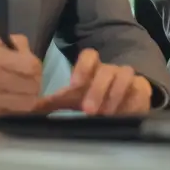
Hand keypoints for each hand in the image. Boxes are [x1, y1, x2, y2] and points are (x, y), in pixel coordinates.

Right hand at [0, 34, 43, 122]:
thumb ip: (14, 45)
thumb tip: (31, 54)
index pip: (31, 64)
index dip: (36, 69)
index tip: (32, 72)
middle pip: (32, 82)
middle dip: (35, 84)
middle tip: (29, 85)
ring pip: (27, 99)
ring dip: (29, 98)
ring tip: (22, 95)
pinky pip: (15, 110)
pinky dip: (18, 107)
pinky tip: (13, 104)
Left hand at [35, 49, 153, 115]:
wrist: (121, 104)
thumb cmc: (92, 98)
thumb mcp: (73, 99)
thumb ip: (53, 101)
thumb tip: (28, 106)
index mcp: (93, 69)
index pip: (90, 55)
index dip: (82, 67)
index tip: (73, 85)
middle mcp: (110, 70)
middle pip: (106, 69)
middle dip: (97, 88)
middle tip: (88, 109)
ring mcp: (128, 77)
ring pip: (125, 75)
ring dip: (115, 93)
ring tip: (106, 114)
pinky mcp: (141, 89)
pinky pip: (140, 89)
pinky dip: (132, 101)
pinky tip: (124, 113)